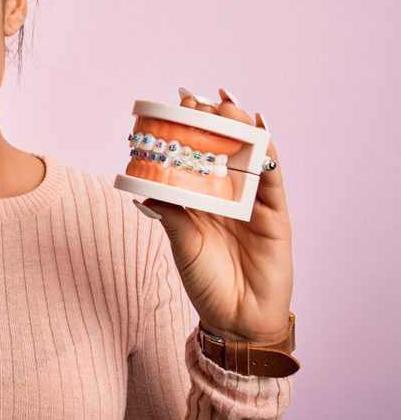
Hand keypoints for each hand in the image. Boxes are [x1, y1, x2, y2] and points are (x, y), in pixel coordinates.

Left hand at [137, 87, 292, 343]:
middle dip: (212, 120)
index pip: (196, 152)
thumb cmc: (205, 282)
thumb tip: (145, 186)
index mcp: (201, 196)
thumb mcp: (182, 243)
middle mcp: (227, 193)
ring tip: (226, 108)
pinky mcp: (274, 215)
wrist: (235, 319)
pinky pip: (274, 179)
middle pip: (223, 147)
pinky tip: (261, 132)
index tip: (175, 101)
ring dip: (239, 128)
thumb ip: (171, 214)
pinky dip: (269, 154)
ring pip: (249, 155)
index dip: (189, 126)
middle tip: (197, 100)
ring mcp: (252, 201)